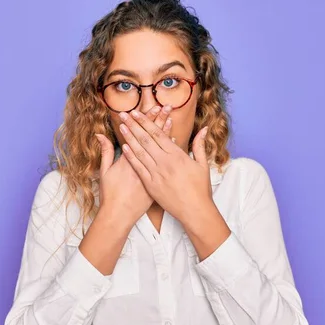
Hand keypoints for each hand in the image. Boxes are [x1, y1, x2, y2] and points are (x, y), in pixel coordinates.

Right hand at [94, 106, 172, 224]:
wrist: (119, 214)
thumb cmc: (110, 193)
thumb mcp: (105, 171)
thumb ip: (105, 151)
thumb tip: (100, 135)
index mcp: (129, 159)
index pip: (139, 135)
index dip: (145, 121)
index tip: (152, 108)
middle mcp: (142, 164)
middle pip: (152, 138)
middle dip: (159, 121)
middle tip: (166, 106)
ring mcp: (151, 173)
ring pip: (161, 149)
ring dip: (166, 133)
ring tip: (171, 118)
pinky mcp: (158, 180)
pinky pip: (166, 162)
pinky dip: (170, 152)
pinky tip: (174, 141)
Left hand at [118, 108, 212, 222]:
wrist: (195, 211)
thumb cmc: (200, 189)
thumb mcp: (202, 165)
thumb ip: (199, 145)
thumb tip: (203, 129)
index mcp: (177, 155)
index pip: (158, 133)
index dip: (146, 122)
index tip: (137, 113)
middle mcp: (165, 162)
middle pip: (146, 139)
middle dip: (134, 125)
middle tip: (124, 114)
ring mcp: (157, 174)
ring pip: (140, 151)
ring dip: (129, 138)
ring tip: (121, 126)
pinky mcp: (151, 185)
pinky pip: (139, 168)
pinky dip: (131, 157)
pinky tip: (124, 147)